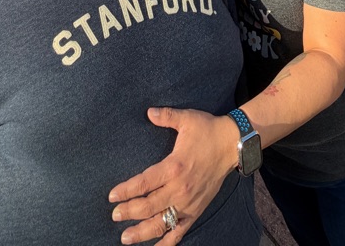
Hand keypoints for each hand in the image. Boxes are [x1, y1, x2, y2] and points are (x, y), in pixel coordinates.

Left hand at [109, 107, 236, 244]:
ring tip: (126, 238)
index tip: (112, 196)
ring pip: (161, 223)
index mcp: (174, 167)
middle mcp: (180, 188)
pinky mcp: (196, 210)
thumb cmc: (208, 130)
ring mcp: (188, 203)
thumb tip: (148, 112)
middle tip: (114, 215)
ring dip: (142, 232)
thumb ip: (166, 116)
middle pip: (148, 206)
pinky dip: (167, 242)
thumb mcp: (187, 119)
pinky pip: (180, 231)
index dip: (126, 191)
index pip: (144, 184)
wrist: (232, 145)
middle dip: (128, 212)